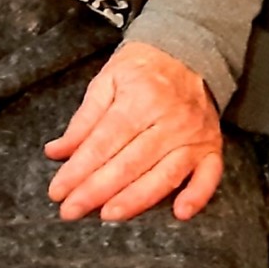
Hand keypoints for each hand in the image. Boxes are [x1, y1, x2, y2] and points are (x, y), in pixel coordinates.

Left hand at [44, 39, 222, 223]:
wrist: (185, 52)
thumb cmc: (140, 69)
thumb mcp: (105, 81)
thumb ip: (83, 120)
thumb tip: (56, 152)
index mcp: (137, 100)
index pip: (103, 143)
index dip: (78, 170)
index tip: (57, 191)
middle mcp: (167, 121)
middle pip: (129, 163)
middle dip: (96, 191)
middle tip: (70, 211)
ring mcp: (193, 137)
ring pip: (164, 176)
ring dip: (136, 200)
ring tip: (107, 215)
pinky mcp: (212, 148)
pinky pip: (209, 178)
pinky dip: (196, 197)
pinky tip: (179, 213)